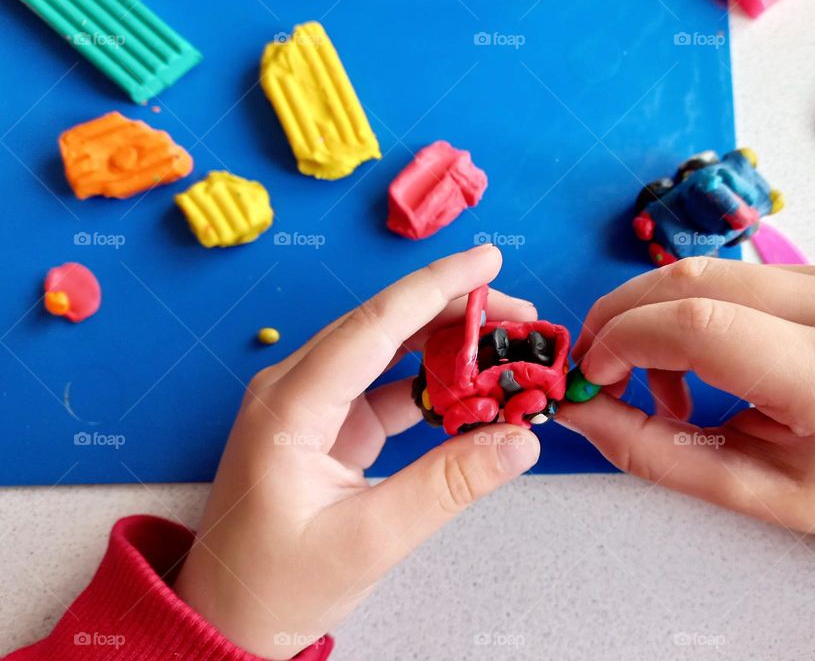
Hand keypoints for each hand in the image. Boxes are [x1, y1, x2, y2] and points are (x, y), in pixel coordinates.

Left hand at [174, 246, 540, 658]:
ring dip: (448, 345)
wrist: (230, 617)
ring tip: (508, 345)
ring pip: (389, 352)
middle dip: (455, 311)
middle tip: (521, 316)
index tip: (487, 260)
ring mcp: (313, 404)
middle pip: (384, 326)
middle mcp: (296, 388)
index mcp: (289, 406)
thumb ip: (447, 485)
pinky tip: (475, 389)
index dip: (435, 287)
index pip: (373, 327)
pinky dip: (434, 385)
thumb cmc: (277, 584)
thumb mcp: (370, 540)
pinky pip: (388, 388)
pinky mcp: (329, 424)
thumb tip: (519, 440)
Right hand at [560, 257, 814, 539]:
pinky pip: (725, 276)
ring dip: (649, 318)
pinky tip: (694, 363)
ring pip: (701, 271)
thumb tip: (576, 408)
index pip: (703, 326)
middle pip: (692, 281)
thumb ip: (650, 451)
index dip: (626, 341)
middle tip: (596, 371)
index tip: (591, 377)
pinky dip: (683, 313)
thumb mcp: (746, 490)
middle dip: (621, 320)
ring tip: (655, 385)